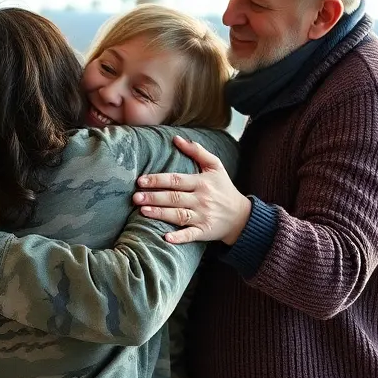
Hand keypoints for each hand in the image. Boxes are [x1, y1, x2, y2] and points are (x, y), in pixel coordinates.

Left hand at [133, 135, 250, 244]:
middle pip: (174, 197)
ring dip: (160, 214)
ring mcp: (203, 216)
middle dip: (154, 197)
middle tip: (135, 197)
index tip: (140, 181)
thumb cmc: (224, 188)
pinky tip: (166, 238)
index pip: (176, 180)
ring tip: (143, 211)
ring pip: (179, 215)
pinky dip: (179, 237)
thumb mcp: (215, 166)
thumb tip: (176, 138)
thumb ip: (196, 151)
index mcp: (202, 182)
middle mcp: (202, 199)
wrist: (241, 215)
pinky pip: (191, 235)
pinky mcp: (205, 231)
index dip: (158, 180)